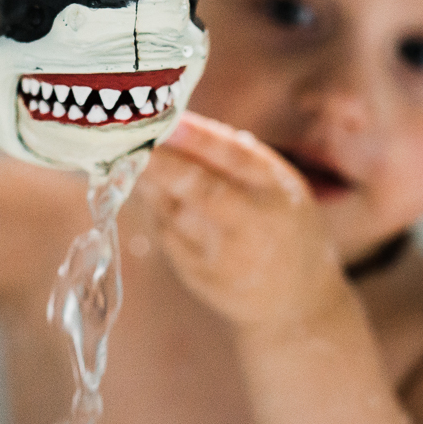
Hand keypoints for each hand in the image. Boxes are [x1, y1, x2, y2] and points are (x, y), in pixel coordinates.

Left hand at [137, 112, 349, 338]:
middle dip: (162, 165)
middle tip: (127, 141)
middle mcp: (253, 224)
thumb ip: (238, 160)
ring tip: (127, 158)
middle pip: (201, 190)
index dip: (199, 138)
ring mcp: (224, 256)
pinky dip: (152, 211)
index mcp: (277, 191)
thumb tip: (177, 125)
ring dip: (146, 184)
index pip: (236, 157)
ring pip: (172, 213)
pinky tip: (145, 194)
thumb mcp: (279, 187)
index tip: (168, 120)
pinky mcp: (198, 277)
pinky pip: (166, 235)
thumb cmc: (283, 227)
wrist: (295, 303)